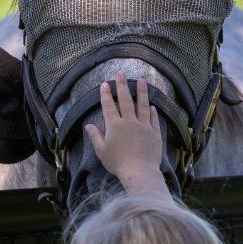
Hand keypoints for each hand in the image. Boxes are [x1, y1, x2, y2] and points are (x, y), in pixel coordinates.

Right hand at [85, 71, 169, 199]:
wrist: (140, 171)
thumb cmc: (118, 163)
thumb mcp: (102, 151)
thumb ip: (95, 136)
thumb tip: (88, 125)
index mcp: (115, 126)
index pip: (109, 106)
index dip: (106, 94)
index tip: (105, 83)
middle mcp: (129, 122)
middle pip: (126, 100)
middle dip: (122, 85)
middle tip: (121, 72)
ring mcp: (143, 127)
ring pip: (142, 105)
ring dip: (141, 92)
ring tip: (141, 81)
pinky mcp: (154, 134)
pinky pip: (153, 119)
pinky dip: (153, 112)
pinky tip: (152, 106)